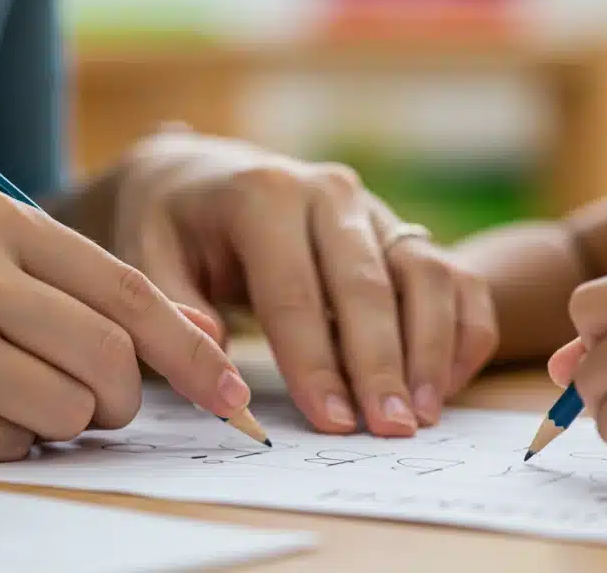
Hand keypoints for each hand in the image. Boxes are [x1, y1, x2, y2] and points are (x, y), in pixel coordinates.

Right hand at [0, 189, 244, 463]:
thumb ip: (66, 286)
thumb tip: (185, 335)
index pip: (128, 290)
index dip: (191, 349)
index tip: (230, 392)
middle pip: (112, 360)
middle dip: (121, 400)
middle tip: (91, 405)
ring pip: (69, 410)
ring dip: (56, 423)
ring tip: (1, 398)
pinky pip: (7, 447)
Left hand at [110, 130, 498, 436]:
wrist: (202, 175)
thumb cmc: (170, 227)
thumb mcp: (144, 257)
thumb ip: (173, 311)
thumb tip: (218, 370)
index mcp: (265, 196)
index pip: (295, 292)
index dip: (316, 364)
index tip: (331, 423)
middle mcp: (330, 193)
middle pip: (369, 286)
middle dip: (383, 364)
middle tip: (392, 429)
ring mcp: (374, 209)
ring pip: (426, 275)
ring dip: (432, 347)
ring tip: (425, 413)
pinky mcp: (400, 230)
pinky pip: (454, 277)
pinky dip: (462, 328)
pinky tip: (447, 383)